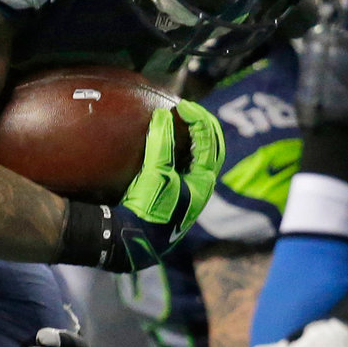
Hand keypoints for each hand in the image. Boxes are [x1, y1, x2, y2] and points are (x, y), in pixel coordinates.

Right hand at [115, 99, 225, 263]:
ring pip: (201, 158)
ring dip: (195, 137)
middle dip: (204, 126)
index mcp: (203, 182)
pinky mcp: (174, 195)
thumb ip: (161, 143)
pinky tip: (168, 143)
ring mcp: (189, 192)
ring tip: (182, 121)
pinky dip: (181, 149)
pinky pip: (185, 165)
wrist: (135, 240)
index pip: (208, 141)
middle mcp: (201, 187)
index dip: (198, 119)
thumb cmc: (149, 210)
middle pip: (212, 148)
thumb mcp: (155, 175)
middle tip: (189, 109)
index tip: (182, 106)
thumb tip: (163, 116)